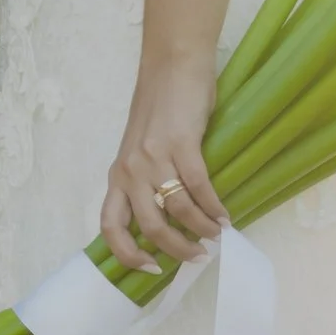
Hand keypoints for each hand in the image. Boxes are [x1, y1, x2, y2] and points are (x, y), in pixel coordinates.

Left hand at [99, 56, 227, 275]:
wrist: (172, 65)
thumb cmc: (160, 106)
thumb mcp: (141, 148)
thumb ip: (148, 180)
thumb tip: (170, 219)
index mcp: (117, 174)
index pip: (110, 226)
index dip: (128, 255)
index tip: (151, 269)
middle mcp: (130, 170)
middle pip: (149, 227)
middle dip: (176, 249)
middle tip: (197, 256)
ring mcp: (153, 158)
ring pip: (176, 211)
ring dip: (200, 229)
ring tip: (216, 234)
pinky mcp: (180, 144)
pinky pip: (198, 187)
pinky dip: (213, 206)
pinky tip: (224, 215)